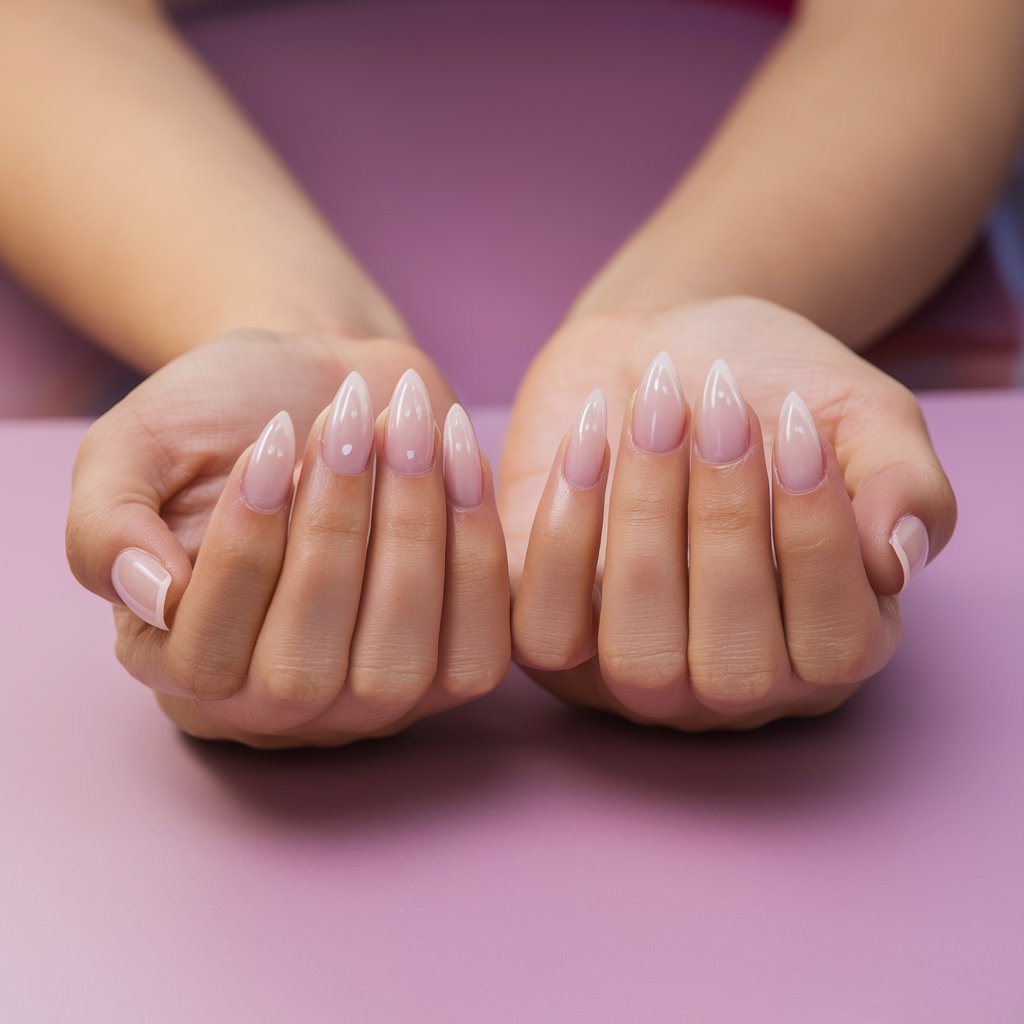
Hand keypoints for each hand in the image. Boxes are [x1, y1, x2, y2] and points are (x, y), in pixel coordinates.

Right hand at [67, 330, 509, 747]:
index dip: (243, 552)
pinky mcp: (451, 666)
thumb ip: (106, 525)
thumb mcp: (132, 452)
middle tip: (348, 423)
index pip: (205, 658)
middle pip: (305, 672)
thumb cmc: (223, 423)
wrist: (323, 387)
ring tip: (403, 427)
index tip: (271, 440)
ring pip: (398, 667)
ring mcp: (371, 700)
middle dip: (335, 536)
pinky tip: (456, 453)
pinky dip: (475, 549)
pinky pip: (478, 648)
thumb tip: (151, 595)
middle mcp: (277, 707)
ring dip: (411, 537)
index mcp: (183, 665)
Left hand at [500, 297, 955, 728]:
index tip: (796, 424)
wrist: (661, 352)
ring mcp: (639, 668)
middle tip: (717, 404)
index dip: (814, 540)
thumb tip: (897, 562)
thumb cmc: (770, 390)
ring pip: (639, 653)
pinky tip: (586, 439)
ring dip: (645, 523)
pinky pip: (546, 632)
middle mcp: (735, 680)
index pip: (833, 647)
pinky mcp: (556, 633)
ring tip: (655, 410)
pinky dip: (561, 538)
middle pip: (731, 665)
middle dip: (724, 526)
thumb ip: (903, 485)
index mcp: (828, 644)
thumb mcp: (861, 417)